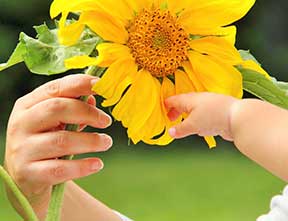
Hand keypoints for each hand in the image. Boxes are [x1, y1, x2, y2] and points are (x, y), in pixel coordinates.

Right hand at [4, 74, 112, 219]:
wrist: (25, 176)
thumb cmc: (45, 140)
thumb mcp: (54, 121)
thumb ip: (72, 107)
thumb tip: (92, 98)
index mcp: (28, 104)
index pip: (55, 88)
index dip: (80, 84)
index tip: (102, 85)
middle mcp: (22, 123)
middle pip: (57, 109)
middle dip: (87, 112)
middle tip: (107, 121)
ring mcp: (23, 149)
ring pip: (62, 141)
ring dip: (91, 141)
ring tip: (107, 142)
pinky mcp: (28, 173)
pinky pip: (60, 169)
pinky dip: (82, 166)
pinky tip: (97, 164)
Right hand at [165, 92, 237, 140]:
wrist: (238, 117)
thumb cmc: (212, 117)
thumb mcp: (192, 125)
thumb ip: (180, 129)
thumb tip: (170, 132)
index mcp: (191, 99)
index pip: (175, 99)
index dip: (167, 104)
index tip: (162, 108)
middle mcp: (200, 99)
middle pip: (185, 103)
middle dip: (177, 110)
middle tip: (171, 118)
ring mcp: (210, 105)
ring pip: (195, 108)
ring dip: (188, 115)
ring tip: (184, 122)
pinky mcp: (218, 112)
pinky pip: (204, 114)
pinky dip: (198, 119)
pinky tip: (200, 127)